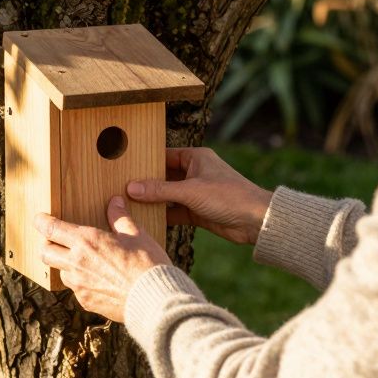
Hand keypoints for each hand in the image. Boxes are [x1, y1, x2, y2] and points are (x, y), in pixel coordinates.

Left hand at [34, 197, 171, 322]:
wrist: (154, 301)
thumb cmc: (148, 264)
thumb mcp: (137, 235)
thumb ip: (120, 218)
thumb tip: (115, 202)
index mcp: (87, 241)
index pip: (51, 228)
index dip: (41, 222)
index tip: (40, 219)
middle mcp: (76, 262)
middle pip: (45, 252)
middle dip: (46, 245)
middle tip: (56, 241)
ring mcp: (79, 285)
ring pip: (60, 272)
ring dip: (65, 265)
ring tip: (82, 262)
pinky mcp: (85, 301)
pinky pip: (76, 290)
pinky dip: (81, 283)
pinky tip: (98, 281)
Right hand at [128, 147, 272, 245]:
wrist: (256, 221)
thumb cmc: (229, 196)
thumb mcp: (190, 191)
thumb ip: (160, 190)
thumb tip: (131, 188)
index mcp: (196, 158)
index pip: (164, 156)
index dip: (145, 162)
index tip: (125, 167)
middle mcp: (195, 173)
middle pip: (163, 176)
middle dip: (145, 183)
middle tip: (121, 188)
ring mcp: (196, 193)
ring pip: (167, 195)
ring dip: (152, 201)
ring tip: (128, 204)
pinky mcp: (197, 211)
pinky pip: (174, 211)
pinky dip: (162, 215)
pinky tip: (145, 219)